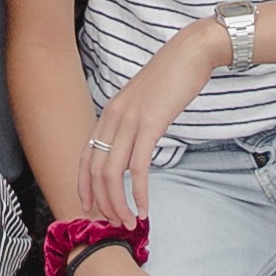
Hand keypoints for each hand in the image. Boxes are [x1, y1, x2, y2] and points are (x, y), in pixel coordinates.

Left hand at [81, 19, 219, 222]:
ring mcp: (130, 120)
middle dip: (103, 202)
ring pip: (112, 173)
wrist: (191, 52)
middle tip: (115, 223)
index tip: (90, 207)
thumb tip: (133, 146)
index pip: (85, 156)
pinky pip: (138, 167)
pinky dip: (140, 193)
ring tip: (130, 222)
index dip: (84, 185)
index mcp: (109, 113)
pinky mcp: (150, 124)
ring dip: (119, 203)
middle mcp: (113, 117)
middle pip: (96, 170)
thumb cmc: (172, 77)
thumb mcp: (143, 101)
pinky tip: (145, 208)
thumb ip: (133, 122)